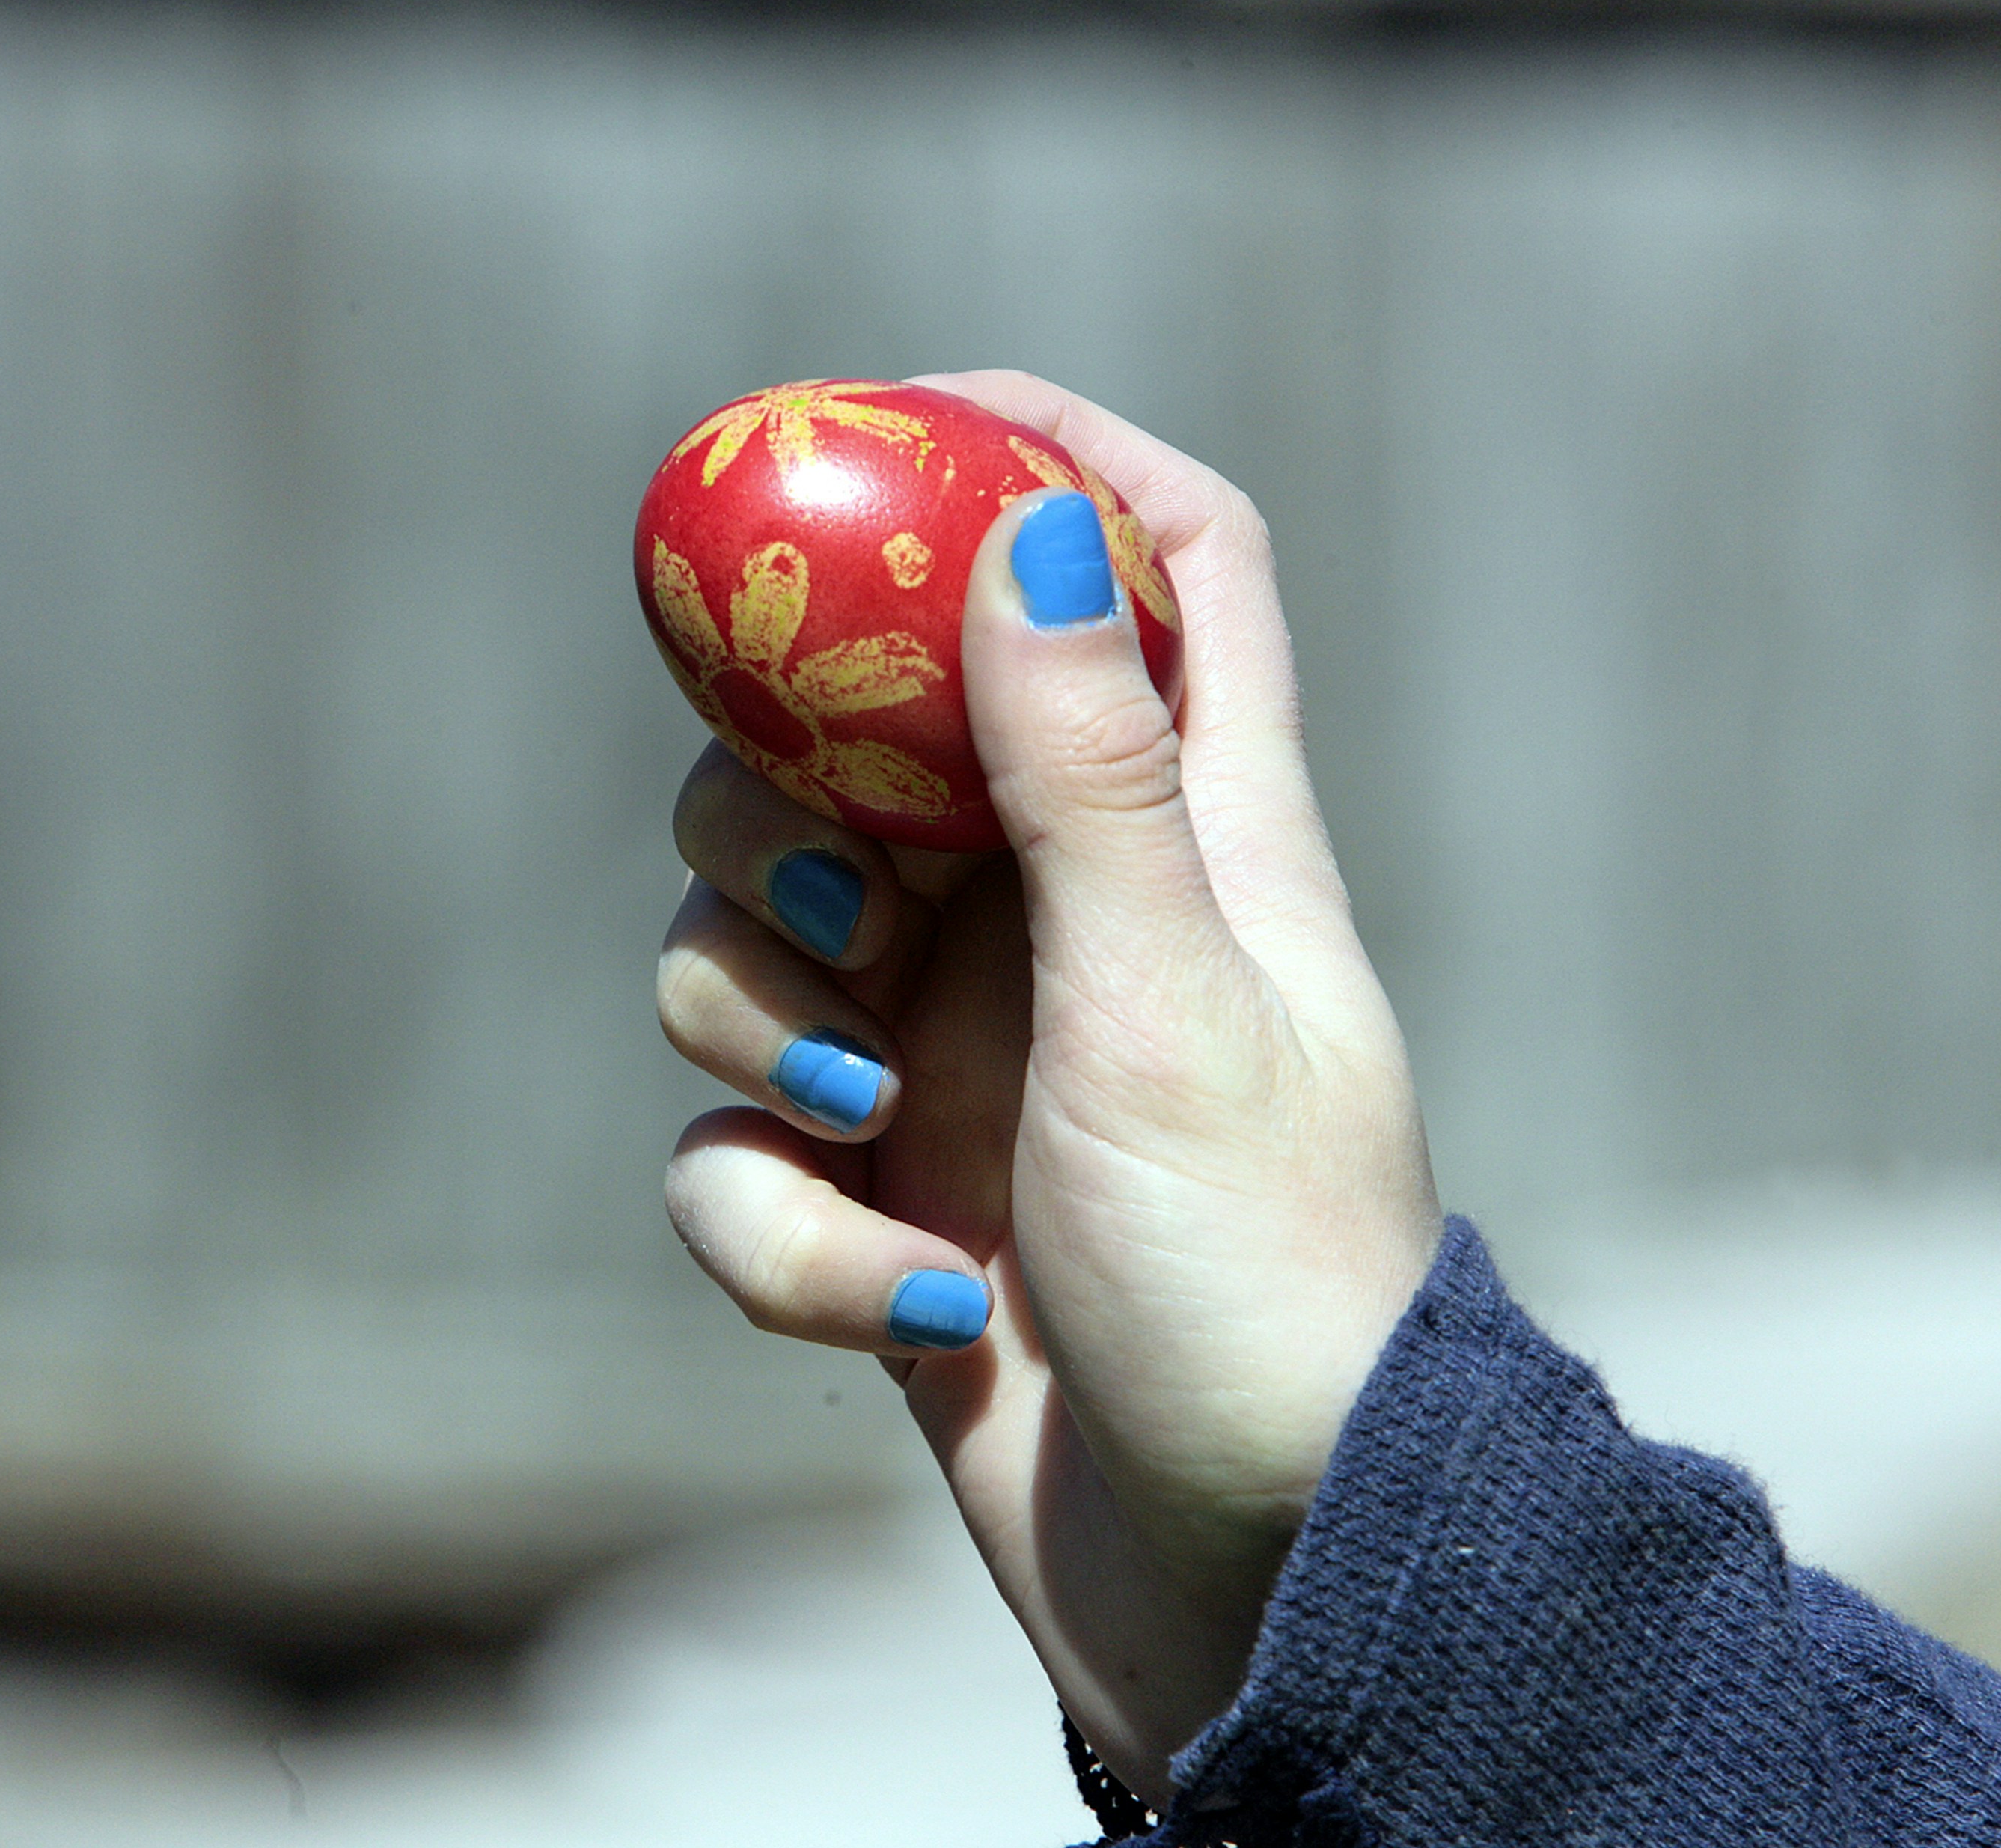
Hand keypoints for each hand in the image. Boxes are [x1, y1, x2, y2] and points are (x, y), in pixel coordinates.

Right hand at [654, 371, 1440, 1801]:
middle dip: (782, 810)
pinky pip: (735, 1155)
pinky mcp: (880, 1196)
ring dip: (756, 1035)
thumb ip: (1085, 775)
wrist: (1253, 1585)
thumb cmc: (1266, 1288)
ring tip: (881, 1132)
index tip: (900, 415)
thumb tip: (1033, 532)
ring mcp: (957, 1058)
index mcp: (1192, 835)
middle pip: (852, 745)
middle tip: (847, 908)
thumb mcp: (1171, 1005)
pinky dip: (782, 1227)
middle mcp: (1057, 922)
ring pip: (741, 949)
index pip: (1167, 561)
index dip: (1053, 453)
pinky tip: (912, 1307)